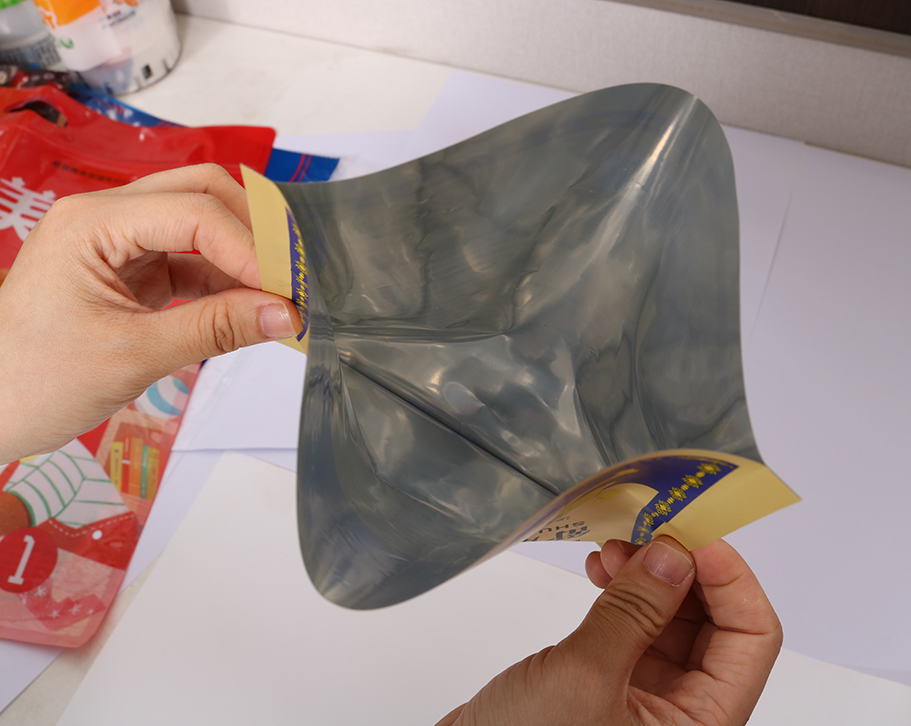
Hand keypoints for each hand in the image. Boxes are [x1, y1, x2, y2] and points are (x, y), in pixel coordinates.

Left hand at [0, 164, 301, 463]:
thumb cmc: (34, 381)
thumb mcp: (133, 355)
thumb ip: (215, 329)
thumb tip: (286, 315)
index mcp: (91, 223)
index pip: (194, 212)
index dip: (249, 248)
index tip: (288, 290)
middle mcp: (106, 219)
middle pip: (201, 194)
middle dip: (252, 231)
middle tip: (290, 276)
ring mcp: (120, 244)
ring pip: (201, 225)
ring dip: (243, 257)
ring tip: (280, 296)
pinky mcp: (132, 273)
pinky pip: (192, 262)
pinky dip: (227, 282)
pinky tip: (253, 307)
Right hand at [437, 537, 780, 725]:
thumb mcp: (585, 675)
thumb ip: (635, 612)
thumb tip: (675, 553)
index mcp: (701, 725)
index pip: (752, 638)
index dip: (731, 578)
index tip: (695, 532)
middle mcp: (685, 713)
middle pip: (717, 623)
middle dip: (686, 568)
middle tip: (652, 527)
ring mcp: (650, 696)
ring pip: (675, 617)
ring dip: (652, 573)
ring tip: (616, 546)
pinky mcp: (615, 680)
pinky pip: (638, 623)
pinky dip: (625, 589)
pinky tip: (602, 568)